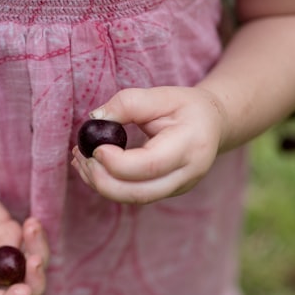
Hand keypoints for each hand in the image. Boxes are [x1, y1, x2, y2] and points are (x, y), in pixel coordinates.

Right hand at [0, 168, 48, 294]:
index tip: (22, 290)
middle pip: (18, 290)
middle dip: (34, 282)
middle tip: (36, 260)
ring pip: (30, 267)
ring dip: (38, 253)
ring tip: (32, 226)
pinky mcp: (8, 232)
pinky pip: (32, 245)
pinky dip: (38, 237)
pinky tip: (32, 222)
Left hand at [71, 86, 227, 204]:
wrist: (213, 124)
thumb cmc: (186, 106)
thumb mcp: (161, 95)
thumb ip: (128, 103)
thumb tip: (95, 118)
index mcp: (190, 146)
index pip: (149, 165)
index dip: (117, 162)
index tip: (95, 147)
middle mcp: (188, 174)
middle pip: (139, 193)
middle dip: (102, 180)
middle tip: (81, 157)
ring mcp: (178, 188)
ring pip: (133, 199)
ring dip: (101, 184)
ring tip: (81, 160)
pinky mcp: (166, 192)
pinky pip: (134, 196)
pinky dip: (109, 185)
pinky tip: (92, 167)